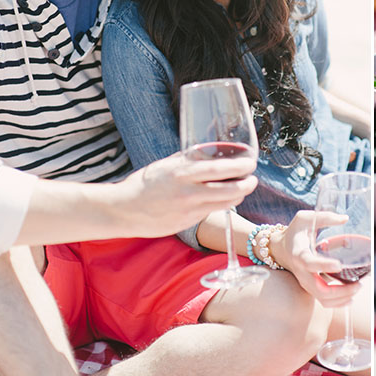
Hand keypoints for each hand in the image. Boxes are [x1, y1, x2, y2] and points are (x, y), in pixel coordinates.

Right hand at [112, 152, 257, 237]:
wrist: (122, 210)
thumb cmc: (144, 183)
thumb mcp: (166, 165)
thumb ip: (189, 160)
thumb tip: (210, 152)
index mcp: (182, 173)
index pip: (219, 169)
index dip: (240, 167)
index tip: (251, 162)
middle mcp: (188, 193)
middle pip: (229, 191)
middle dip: (247, 185)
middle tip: (252, 179)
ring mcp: (188, 211)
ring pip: (224, 204)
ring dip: (238, 196)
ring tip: (242, 188)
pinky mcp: (186, 224)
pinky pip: (211, 212)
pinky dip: (221, 204)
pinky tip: (222, 198)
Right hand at [270, 210, 360, 307]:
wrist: (280, 249)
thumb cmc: (295, 231)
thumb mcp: (305, 218)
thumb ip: (324, 217)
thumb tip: (345, 219)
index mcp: (299, 254)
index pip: (310, 263)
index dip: (324, 265)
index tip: (339, 265)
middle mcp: (302, 273)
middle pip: (320, 290)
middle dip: (341, 290)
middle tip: (360, 283)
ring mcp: (305, 283)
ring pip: (323, 299)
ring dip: (342, 298)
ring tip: (359, 287)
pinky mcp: (310, 288)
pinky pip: (324, 301)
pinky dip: (338, 303)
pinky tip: (351, 297)